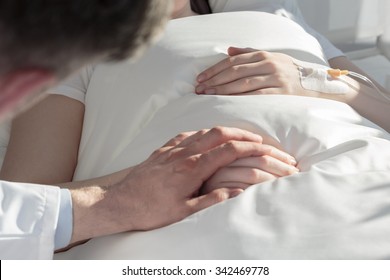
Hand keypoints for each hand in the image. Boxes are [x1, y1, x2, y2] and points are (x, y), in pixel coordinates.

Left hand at [71, 126, 290, 242]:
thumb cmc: (151, 210)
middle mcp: (183, 154)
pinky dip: (202, 133)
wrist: (120, 202)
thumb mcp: (183, 212)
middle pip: (219, 134)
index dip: (250, 147)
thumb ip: (211, 200)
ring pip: (204, 132)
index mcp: (192, 169)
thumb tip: (236, 191)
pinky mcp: (162, 150)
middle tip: (257, 138)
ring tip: (237, 136)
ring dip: (224, 131)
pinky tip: (206, 137)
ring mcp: (172, 149)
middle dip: (241, 133)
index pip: (228, 151)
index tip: (265, 147)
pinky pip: (187, 135)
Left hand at [196, 47, 305, 95]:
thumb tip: (228, 51)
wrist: (317, 85)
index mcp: (263, 55)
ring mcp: (275, 79)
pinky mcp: (280, 93)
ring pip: (242, 83)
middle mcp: (268, 64)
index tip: (200, 78)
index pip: (232, 61)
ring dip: (222, 89)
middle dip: (214, 80)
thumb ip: (249, 54)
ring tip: (207, 95)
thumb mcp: (272, 58)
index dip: (214, 70)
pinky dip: (239, 98)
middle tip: (199, 89)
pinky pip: (255, 96)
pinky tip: (226, 102)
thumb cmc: (289, 73)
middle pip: (234, 71)